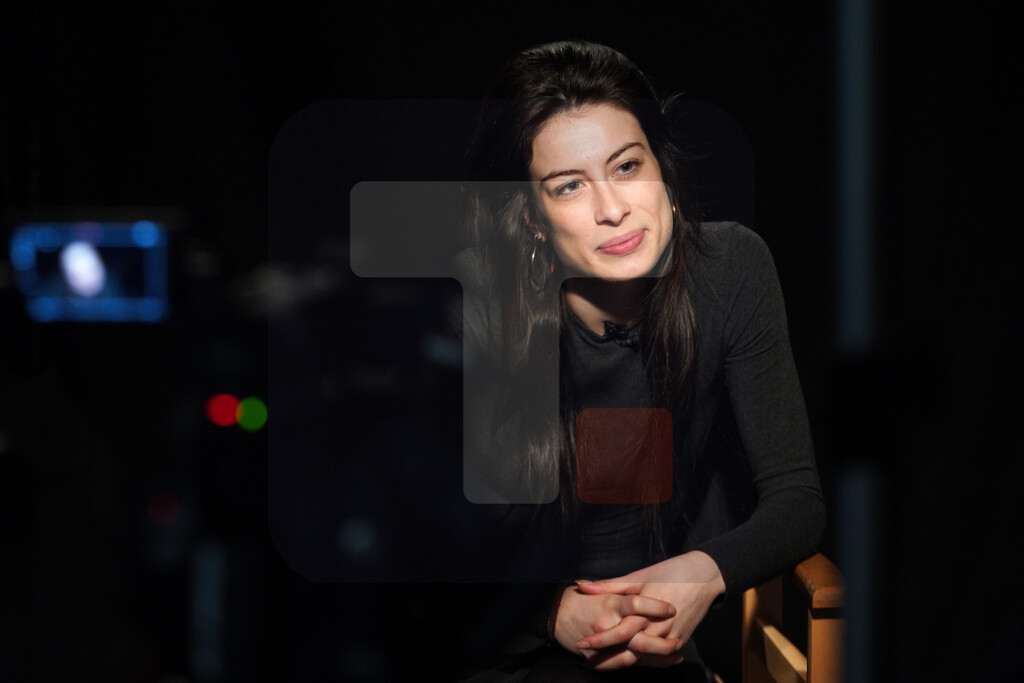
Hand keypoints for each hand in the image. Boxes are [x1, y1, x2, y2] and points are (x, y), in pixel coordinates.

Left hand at [574, 551, 725, 669]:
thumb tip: (581, 585)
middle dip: (608, 659)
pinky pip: (660, 657)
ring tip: (604, 666)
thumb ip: (609, 585)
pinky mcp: (681, 639)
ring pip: (645, 658)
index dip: (599, 640)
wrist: (706, 576)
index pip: (619, 632)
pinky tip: (630, 663)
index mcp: (645, 609)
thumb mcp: (639, 575)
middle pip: (630, 651)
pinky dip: (645, 662)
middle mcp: (658, 626)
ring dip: (624, 664)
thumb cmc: (671, 571)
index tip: (582, 643)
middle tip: (588, 663)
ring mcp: (671, 635)